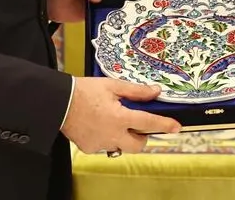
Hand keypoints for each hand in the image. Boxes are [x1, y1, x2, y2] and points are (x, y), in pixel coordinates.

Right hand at [61, 78, 181, 154]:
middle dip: (142, 137)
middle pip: (138, 145)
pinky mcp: (90, 148)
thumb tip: (155, 92)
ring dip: (122, 137)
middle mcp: (112, 134)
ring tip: (111, 121)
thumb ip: (135, 91)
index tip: (176, 127)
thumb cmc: (84, 91)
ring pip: (121, 147)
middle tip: (136, 124)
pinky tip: (98, 125)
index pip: (149, 123)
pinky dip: (106, 138)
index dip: (165, 125)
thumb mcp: (112, 85)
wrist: (58, 102)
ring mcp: (101, 144)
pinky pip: (105, 147)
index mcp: (120, 117)